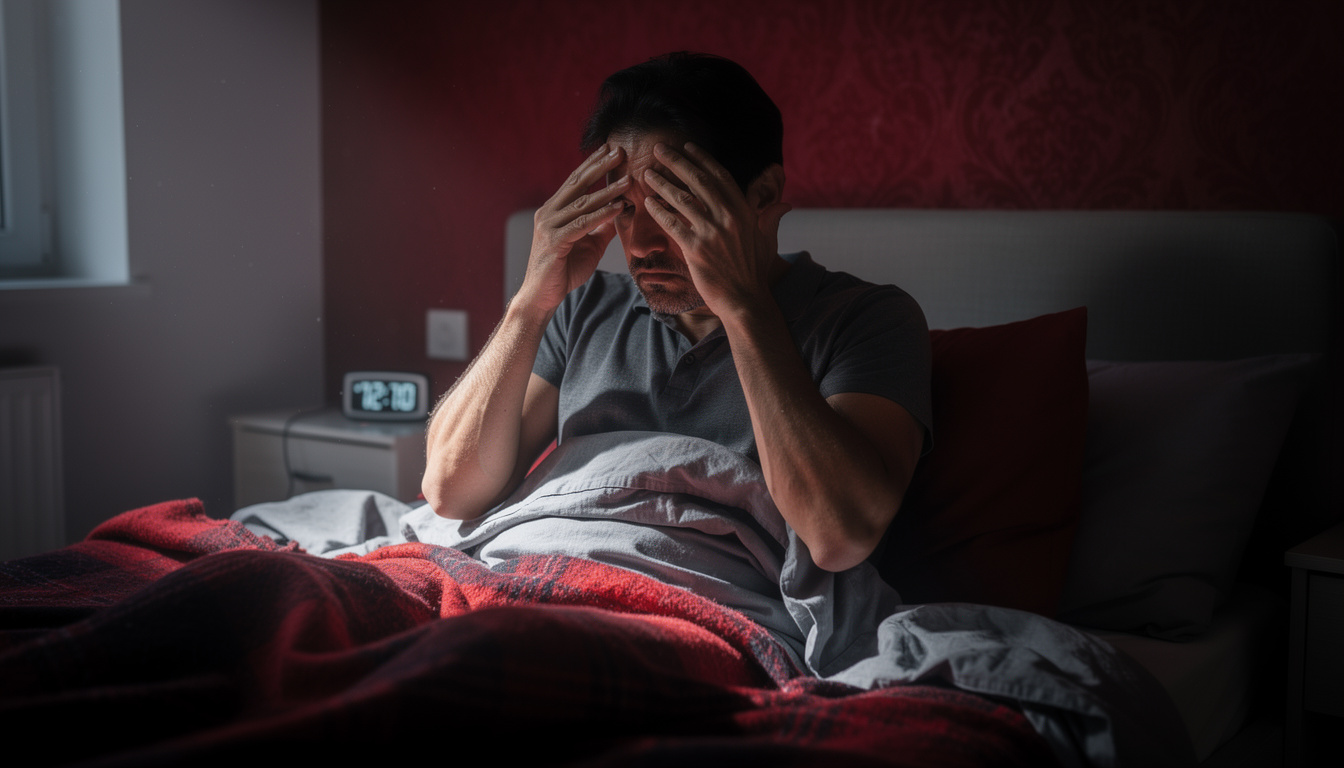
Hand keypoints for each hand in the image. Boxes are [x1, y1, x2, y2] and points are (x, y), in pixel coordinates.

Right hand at [521, 144, 629, 311]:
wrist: (543, 295)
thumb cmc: (564, 270)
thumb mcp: (589, 243)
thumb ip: (602, 226)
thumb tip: (622, 209)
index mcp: (554, 210)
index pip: (575, 181)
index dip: (593, 164)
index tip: (610, 149)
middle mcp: (548, 213)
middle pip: (577, 184)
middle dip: (599, 166)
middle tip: (619, 150)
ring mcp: (549, 226)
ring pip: (582, 203)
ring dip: (607, 190)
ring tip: (628, 179)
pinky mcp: (554, 242)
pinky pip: (582, 224)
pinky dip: (602, 215)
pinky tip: (619, 207)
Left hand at [642, 142, 789, 314]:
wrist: (745, 300)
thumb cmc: (755, 272)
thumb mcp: (767, 240)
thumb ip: (771, 218)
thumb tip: (785, 204)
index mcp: (744, 211)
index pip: (720, 176)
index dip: (702, 159)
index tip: (687, 147)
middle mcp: (728, 217)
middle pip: (697, 180)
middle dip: (676, 162)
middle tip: (659, 148)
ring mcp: (711, 232)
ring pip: (681, 199)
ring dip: (662, 183)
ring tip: (647, 173)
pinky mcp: (695, 249)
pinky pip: (672, 224)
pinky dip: (659, 211)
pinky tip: (647, 203)